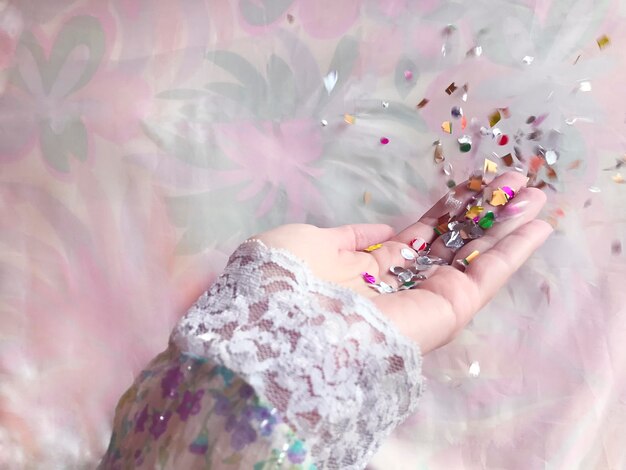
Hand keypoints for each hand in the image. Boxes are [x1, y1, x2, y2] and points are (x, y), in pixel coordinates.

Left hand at [254, 172, 551, 353]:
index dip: (443, 213)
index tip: (467, 189)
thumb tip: (383, 233)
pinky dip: (515, 251)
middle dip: (482, 213)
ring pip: (474, 258)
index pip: (414, 239)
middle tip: (515, 182)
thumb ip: (347, 238)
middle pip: (450, 245)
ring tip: (537, 193)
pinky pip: (485, 279)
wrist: (281, 326)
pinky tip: (540, 224)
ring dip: (507, 225)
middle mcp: (398, 287)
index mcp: (363, 273)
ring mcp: (423, 300)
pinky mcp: (445, 313)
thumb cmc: (283, 279)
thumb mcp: (308, 243)